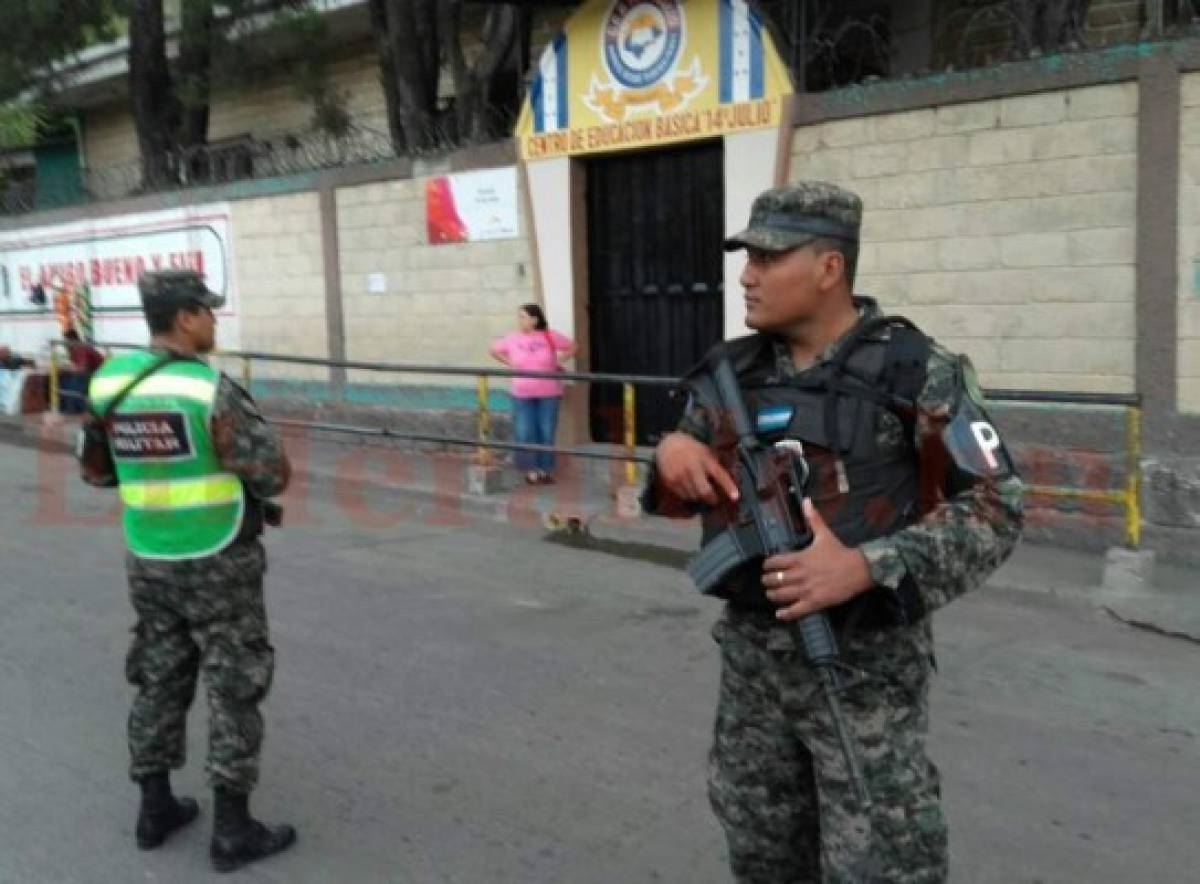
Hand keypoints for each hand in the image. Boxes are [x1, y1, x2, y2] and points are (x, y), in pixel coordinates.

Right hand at [653, 432, 738, 505]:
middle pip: (705, 492)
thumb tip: (727, 482)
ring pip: (694, 496)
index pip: (720, 475)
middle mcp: (693, 468)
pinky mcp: (671, 481)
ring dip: (699, 497)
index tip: (736, 497)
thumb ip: (714, 465)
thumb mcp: (705, 451)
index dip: (728, 487)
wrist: (668, 444)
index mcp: (705, 459)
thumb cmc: (692, 449)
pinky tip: (688, 487)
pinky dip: (688, 495)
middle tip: (714, 500)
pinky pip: (683, 496)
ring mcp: (681, 476)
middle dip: (712, 499)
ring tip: (698, 490)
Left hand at [762, 499, 873, 620]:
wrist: (859, 570)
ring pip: (780, 596)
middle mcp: (799, 575)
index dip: (766, 565)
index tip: (766, 566)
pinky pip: (795, 611)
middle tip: (767, 581)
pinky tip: (780, 614)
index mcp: (799, 558)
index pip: (773, 563)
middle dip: (767, 581)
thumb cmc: (840, 552)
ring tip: (771, 594)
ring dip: (772, 596)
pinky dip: (785, 614)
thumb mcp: (825, 534)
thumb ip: (813, 519)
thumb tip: (806, 500)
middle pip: (773, 580)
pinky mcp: (814, 603)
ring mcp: (806, 590)